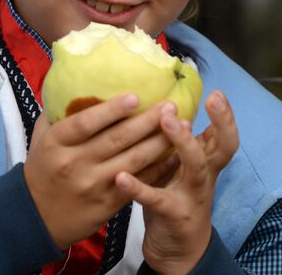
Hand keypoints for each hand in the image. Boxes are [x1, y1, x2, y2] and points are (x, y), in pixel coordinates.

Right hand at [24, 94, 177, 249]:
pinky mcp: (108, 204)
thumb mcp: (39, 140)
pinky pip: (138, 183)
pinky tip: (174, 155)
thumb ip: (55, 114)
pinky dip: (158, 169)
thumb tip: (72, 86)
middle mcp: (75, 163)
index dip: (111, 110)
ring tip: (179, 125)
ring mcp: (93, 185)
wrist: (35, 219)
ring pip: (133, 160)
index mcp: (56, 143)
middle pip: (116, 139)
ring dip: (159, 141)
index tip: (135, 96)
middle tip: (169, 105)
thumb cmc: (41, 171)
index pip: (86, 123)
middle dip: (147, 121)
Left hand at [115, 90, 238, 274]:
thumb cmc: (174, 197)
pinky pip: (157, 199)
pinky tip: (121, 177)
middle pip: (221, 148)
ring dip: (183, 142)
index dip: (224, 116)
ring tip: (166, 121)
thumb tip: (158, 106)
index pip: (222, 136)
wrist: (178, 252)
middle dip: (220, 123)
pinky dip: (138, 187)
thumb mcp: (180, 170)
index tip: (217, 94)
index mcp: (205, 163)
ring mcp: (192, 196)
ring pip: (195, 167)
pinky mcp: (173, 215)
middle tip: (211, 100)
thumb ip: (175, 144)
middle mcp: (204, 176)